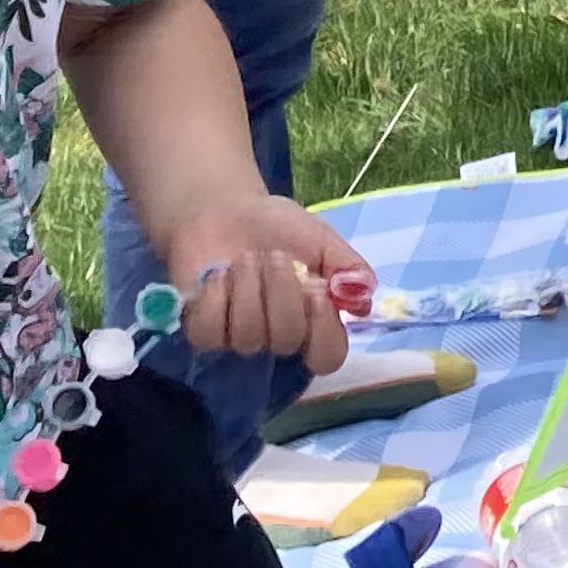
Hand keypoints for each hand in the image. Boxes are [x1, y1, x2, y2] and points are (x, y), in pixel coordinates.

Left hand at [160, 195, 367, 376]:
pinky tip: (217, 276)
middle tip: (274, 255)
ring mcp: (239, 338)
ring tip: (245, 258)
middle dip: (280, 292)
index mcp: (314, 318)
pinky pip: (211, 332)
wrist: (224, 211)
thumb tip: (363, 302)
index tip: (317, 292)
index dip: (323, 333)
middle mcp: (278, 335)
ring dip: (248, 288)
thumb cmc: (277, 227)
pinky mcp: (204, 333)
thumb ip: (348, 267)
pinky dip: (216, 297)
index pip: (327, 356)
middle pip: (287, 341)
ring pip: (247, 337)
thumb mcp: (321, 238)